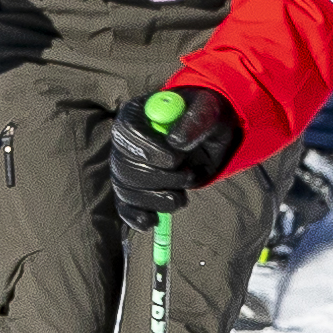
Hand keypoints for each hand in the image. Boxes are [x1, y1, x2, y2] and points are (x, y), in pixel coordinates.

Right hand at [91, 88, 219, 223]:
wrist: (208, 138)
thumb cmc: (205, 119)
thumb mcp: (208, 111)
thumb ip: (195, 121)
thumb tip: (176, 142)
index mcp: (136, 114)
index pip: (127, 133)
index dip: (148, 149)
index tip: (176, 160)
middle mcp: (124, 141)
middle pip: (124, 166)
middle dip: (159, 179)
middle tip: (187, 177)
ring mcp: (126, 167)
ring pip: (127, 190)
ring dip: (157, 199)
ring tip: (182, 196)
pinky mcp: (133, 188)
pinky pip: (125, 206)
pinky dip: (137, 217)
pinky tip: (153, 221)